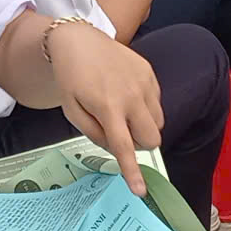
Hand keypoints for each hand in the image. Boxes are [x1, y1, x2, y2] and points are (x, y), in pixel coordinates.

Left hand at [50, 21, 164, 195]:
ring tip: (122, 111)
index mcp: (107, 107)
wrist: (79, 40)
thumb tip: (116, 148)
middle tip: (121, 133)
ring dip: (143, 126)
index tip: (140, 190)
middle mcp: (131, 95)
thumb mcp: (72, 110)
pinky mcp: (149, 73)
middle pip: (152, 139)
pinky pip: (157, 104)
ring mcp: (144, 82)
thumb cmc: (71, 78)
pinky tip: (127, 96)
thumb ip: (94, 133)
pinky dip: (146, 109)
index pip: (124, 146)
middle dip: (140, 144)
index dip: (132, 171)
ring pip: (158, 123)